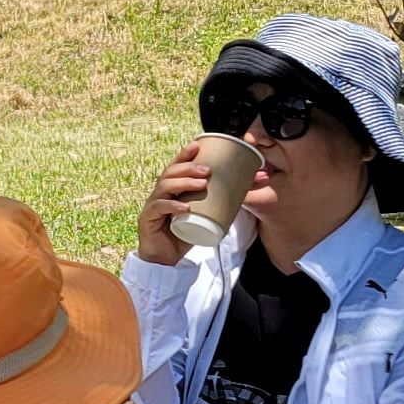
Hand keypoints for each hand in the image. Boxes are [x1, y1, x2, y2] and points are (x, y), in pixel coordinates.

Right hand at [137, 137, 261, 263]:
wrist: (165, 259)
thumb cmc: (184, 234)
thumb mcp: (206, 215)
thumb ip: (225, 200)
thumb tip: (255, 182)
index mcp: (171, 189)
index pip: (176, 167)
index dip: (184, 154)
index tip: (197, 144)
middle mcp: (160, 193)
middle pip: (170, 173)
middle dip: (188, 167)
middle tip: (208, 170)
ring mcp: (153, 205)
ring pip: (165, 187)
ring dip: (184, 183)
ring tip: (202, 184)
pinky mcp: (148, 219)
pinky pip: (158, 208)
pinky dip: (171, 206)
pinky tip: (184, 206)